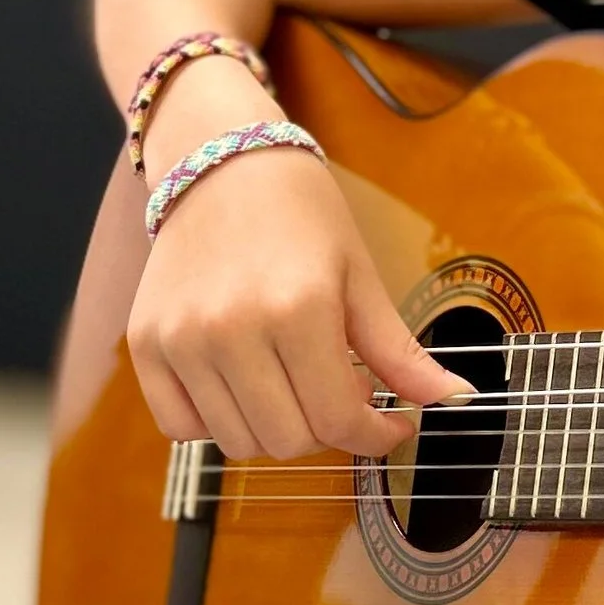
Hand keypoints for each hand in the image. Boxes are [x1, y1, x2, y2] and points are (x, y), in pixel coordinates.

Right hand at [127, 122, 465, 460]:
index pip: (339, 421)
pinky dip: (216, 423)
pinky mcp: (147, 343)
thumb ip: (400, 351)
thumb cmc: (301, 214)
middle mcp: (232, 330)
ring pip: (237, 442)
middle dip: (327, 431)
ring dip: (275, 429)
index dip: (375, 436)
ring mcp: (182, 340)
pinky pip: (180, 427)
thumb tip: (456, 400)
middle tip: (340, 394)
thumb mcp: (360, 276)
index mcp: (298, 310)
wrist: (221, 162)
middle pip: (288, 441)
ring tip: (293, 384)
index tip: (391, 425)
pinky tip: (244, 388)